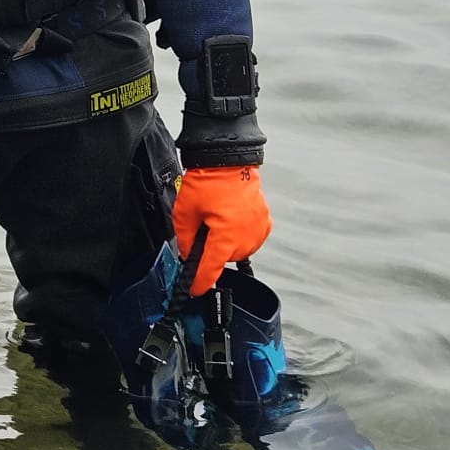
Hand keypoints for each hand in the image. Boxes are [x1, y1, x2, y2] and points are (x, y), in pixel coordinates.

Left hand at [172, 165, 269, 294]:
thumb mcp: (185, 211)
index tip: (194, 290)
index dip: (199, 282)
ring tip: (216, 218)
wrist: (229, 160)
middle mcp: (246, 238)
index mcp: (225, 237)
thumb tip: (188, 253)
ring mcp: (258, 231)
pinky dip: (238, 234)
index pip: (210, 270)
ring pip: (236, 250)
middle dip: (210, 249)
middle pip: (222, 258)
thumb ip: (185, 238)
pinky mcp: (264, 223)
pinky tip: (229, 218)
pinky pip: (248, 238)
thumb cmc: (208, 180)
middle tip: (201, 226)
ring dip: (225, 242)